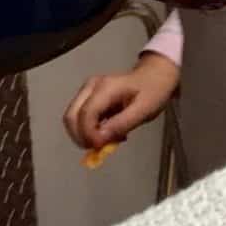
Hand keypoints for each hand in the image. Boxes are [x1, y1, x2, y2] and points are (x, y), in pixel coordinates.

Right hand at [64, 53, 178, 149]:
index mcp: (105, 88)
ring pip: (72, 119)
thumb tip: (100, 139)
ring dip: (84, 135)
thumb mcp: (144, 110)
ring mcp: (87, 91)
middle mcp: (91, 87)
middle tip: (99, 149)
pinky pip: (79, 118)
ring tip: (107, 140)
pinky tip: (106, 133)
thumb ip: (122, 124)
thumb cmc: (153, 91)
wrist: (154, 76)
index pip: (85, 114)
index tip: (100, 148)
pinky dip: (88, 130)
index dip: (88, 134)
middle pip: (71, 117)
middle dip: (80, 137)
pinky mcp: (87, 97)